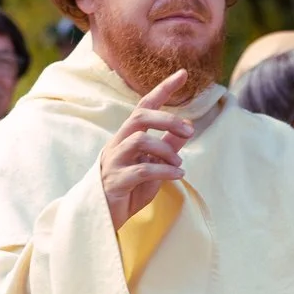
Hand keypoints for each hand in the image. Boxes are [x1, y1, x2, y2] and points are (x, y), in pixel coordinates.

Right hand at [101, 71, 196, 230]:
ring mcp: (114, 162)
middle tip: (190, 131)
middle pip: (139, 117)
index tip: (183, 74)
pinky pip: (141, 170)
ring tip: (180, 165)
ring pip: (139, 140)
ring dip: (165, 150)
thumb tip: (188, 127)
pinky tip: (178, 176)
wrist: (103, 220)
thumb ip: (168, 146)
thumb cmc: (129, 191)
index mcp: (127, 137)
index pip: (144, 106)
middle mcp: (118, 144)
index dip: (163, 89)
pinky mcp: (115, 181)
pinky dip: (163, 171)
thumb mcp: (154, 166)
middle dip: (167, 119)